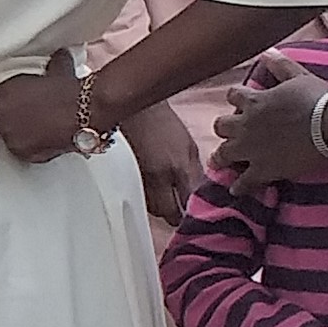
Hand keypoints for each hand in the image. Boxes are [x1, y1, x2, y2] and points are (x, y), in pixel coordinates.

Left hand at [0, 48, 94, 166]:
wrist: (84, 110)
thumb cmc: (71, 90)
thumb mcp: (58, 69)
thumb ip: (52, 64)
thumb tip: (61, 55)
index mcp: (4, 89)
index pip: (4, 95)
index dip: (19, 99)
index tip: (30, 102)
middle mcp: (0, 111)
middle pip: (5, 115)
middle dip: (18, 115)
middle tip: (38, 115)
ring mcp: (8, 133)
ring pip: (12, 133)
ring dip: (23, 131)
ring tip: (43, 128)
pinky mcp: (19, 151)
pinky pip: (22, 150)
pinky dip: (32, 146)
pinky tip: (45, 138)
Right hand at [120, 99, 203, 224]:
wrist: (134, 111)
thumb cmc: (163, 124)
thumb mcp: (188, 145)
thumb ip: (194, 172)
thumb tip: (200, 192)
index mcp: (177, 167)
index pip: (189, 201)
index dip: (196, 210)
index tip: (201, 213)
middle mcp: (157, 178)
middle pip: (168, 213)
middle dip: (177, 215)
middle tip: (184, 213)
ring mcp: (139, 180)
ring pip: (153, 210)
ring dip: (162, 209)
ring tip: (169, 203)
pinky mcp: (125, 181)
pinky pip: (141, 200)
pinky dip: (149, 201)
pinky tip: (154, 195)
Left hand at [213, 53, 325, 184]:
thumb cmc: (318, 98)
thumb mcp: (299, 76)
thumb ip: (281, 65)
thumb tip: (268, 52)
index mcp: (254, 101)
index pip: (233, 96)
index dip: (236, 99)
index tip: (240, 103)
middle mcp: (245, 125)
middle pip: (220, 126)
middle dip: (224, 128)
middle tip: (230, 134)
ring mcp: (250, 149)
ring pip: (223, 154)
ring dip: (222, 157)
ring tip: (222, 162)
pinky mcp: (262, 170)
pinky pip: (243, 182)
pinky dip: (238, 186)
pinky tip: (236, 189)